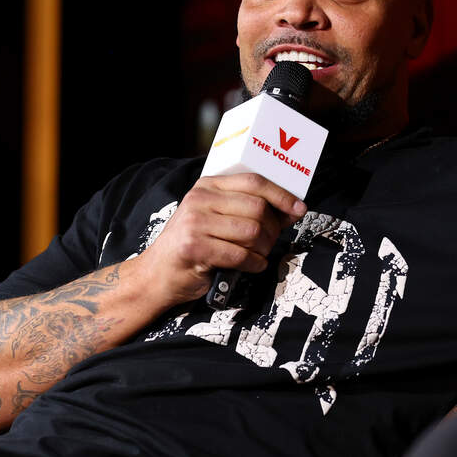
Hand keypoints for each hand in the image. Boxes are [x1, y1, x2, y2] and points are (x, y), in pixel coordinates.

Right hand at [144, 173, 306, 304]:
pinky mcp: (194, 247)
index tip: (299, 208)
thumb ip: (251, 211)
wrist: (156, 275)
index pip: (254, 182)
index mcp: (208, 186)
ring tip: (256, 255)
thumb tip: (293, 209)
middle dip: (272, 229)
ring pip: (252, 232)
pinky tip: (251, 265)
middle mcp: (200, 199)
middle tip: (269, 243)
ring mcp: (195, 222)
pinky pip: (240, 255)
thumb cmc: (194, 247)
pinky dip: (253, 264)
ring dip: (262, 249)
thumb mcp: (218, 219)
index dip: (281, 195)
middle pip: (257, 208)